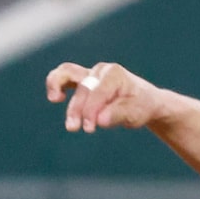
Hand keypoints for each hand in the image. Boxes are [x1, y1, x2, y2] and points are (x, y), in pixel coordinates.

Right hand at [46, 62, 161, 132]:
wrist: (145, 101)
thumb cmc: (141, 106)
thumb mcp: (136, 113)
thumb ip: (118, 115)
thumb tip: (99, 120)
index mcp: (115, 74)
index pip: (98, 92)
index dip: (91, 110)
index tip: (89, 128)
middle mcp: (101, 70)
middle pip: (83, 88)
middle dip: (77, 108)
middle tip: (73, 128)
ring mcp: (90, 73)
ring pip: (68, 73)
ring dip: (58, 86)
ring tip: (54, 99)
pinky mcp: (83, 80)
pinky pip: (65, 76)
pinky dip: (56, 83)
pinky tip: (55, 97)